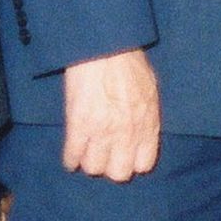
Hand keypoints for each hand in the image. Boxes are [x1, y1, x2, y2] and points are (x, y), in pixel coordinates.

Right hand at [63, 48, 162, 181]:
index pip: (143, 164)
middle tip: (105, 157)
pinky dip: (70, 160)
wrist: (104, 47)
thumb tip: (143, 129)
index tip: (125, 156)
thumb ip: (147, 115)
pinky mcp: (79, 125)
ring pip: (94, 168)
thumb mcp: (150, 90)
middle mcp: (127, 133)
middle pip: (119, 173)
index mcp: (147, 124)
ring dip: (90, 162)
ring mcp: (102, 132)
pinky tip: (71, 157)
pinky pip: (72, 156)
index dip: (133, 162)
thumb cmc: (129, 62)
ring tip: (87, 153)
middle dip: (111, 167)